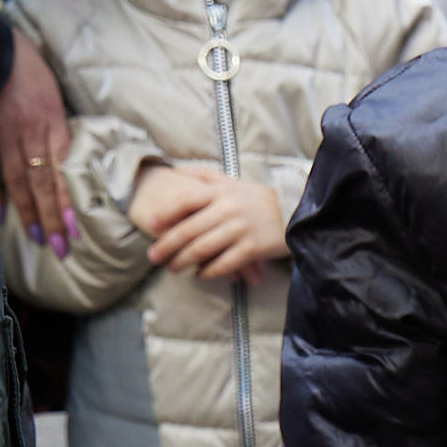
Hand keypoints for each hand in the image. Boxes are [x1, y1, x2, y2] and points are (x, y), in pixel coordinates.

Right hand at [0, 31, 74, 252]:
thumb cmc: (30, 69)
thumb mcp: (55, 98)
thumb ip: (61, 131)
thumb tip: (72, 163)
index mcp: (54, 126)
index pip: (64, 174)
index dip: (68, 204)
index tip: (75, 232)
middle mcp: (31, 134)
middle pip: (43, 184)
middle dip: (52, 219)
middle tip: (61, 249)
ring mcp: (4, 133)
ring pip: (19, 180)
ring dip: (29, 212)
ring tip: (39, 239)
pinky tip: (1, 213)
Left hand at [130, 165, 285, 279]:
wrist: (295, 211)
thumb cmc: (259, 198)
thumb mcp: (231, 180)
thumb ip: (203, 175)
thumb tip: (174, 171)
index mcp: (219, 192)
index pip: (185, 201)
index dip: (166, 214)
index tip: (151, 226)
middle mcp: (227, 210)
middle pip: (190, 229)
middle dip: (168, 244)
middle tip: (154, 256)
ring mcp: (240, 230)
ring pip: (204, 248)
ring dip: (185, 260)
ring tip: (173, 268)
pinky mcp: (253, 248)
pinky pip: (226, 262)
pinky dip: (211, 270)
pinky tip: (200, 274)